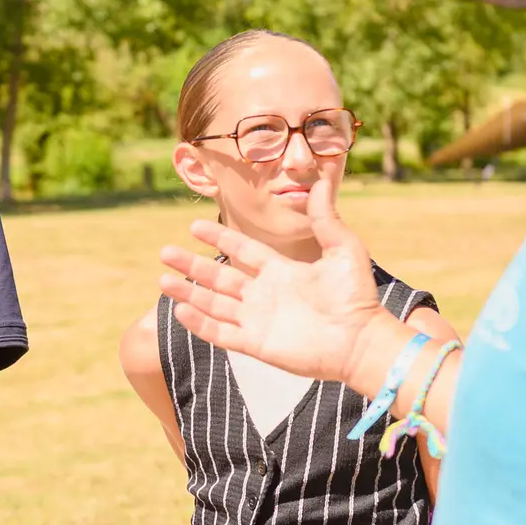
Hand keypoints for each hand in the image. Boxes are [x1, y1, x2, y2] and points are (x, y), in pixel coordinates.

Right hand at [157, 176, 386, 384]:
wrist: (362, 340)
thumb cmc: (357, 296)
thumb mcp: (343, 249)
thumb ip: (326, 217)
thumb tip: (323, 180)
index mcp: (281, 271)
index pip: (241, 250)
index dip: (218, 238)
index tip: (193, 226)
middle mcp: (265, 294)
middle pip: (219, 277)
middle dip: (191, 265)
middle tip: (165, 252)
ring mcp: (259, 320)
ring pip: (214, 304)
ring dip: (188, 292)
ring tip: (163, 280)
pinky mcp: (257, 344)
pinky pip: (222, 332)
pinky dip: (200, 323)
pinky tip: (181, 310)